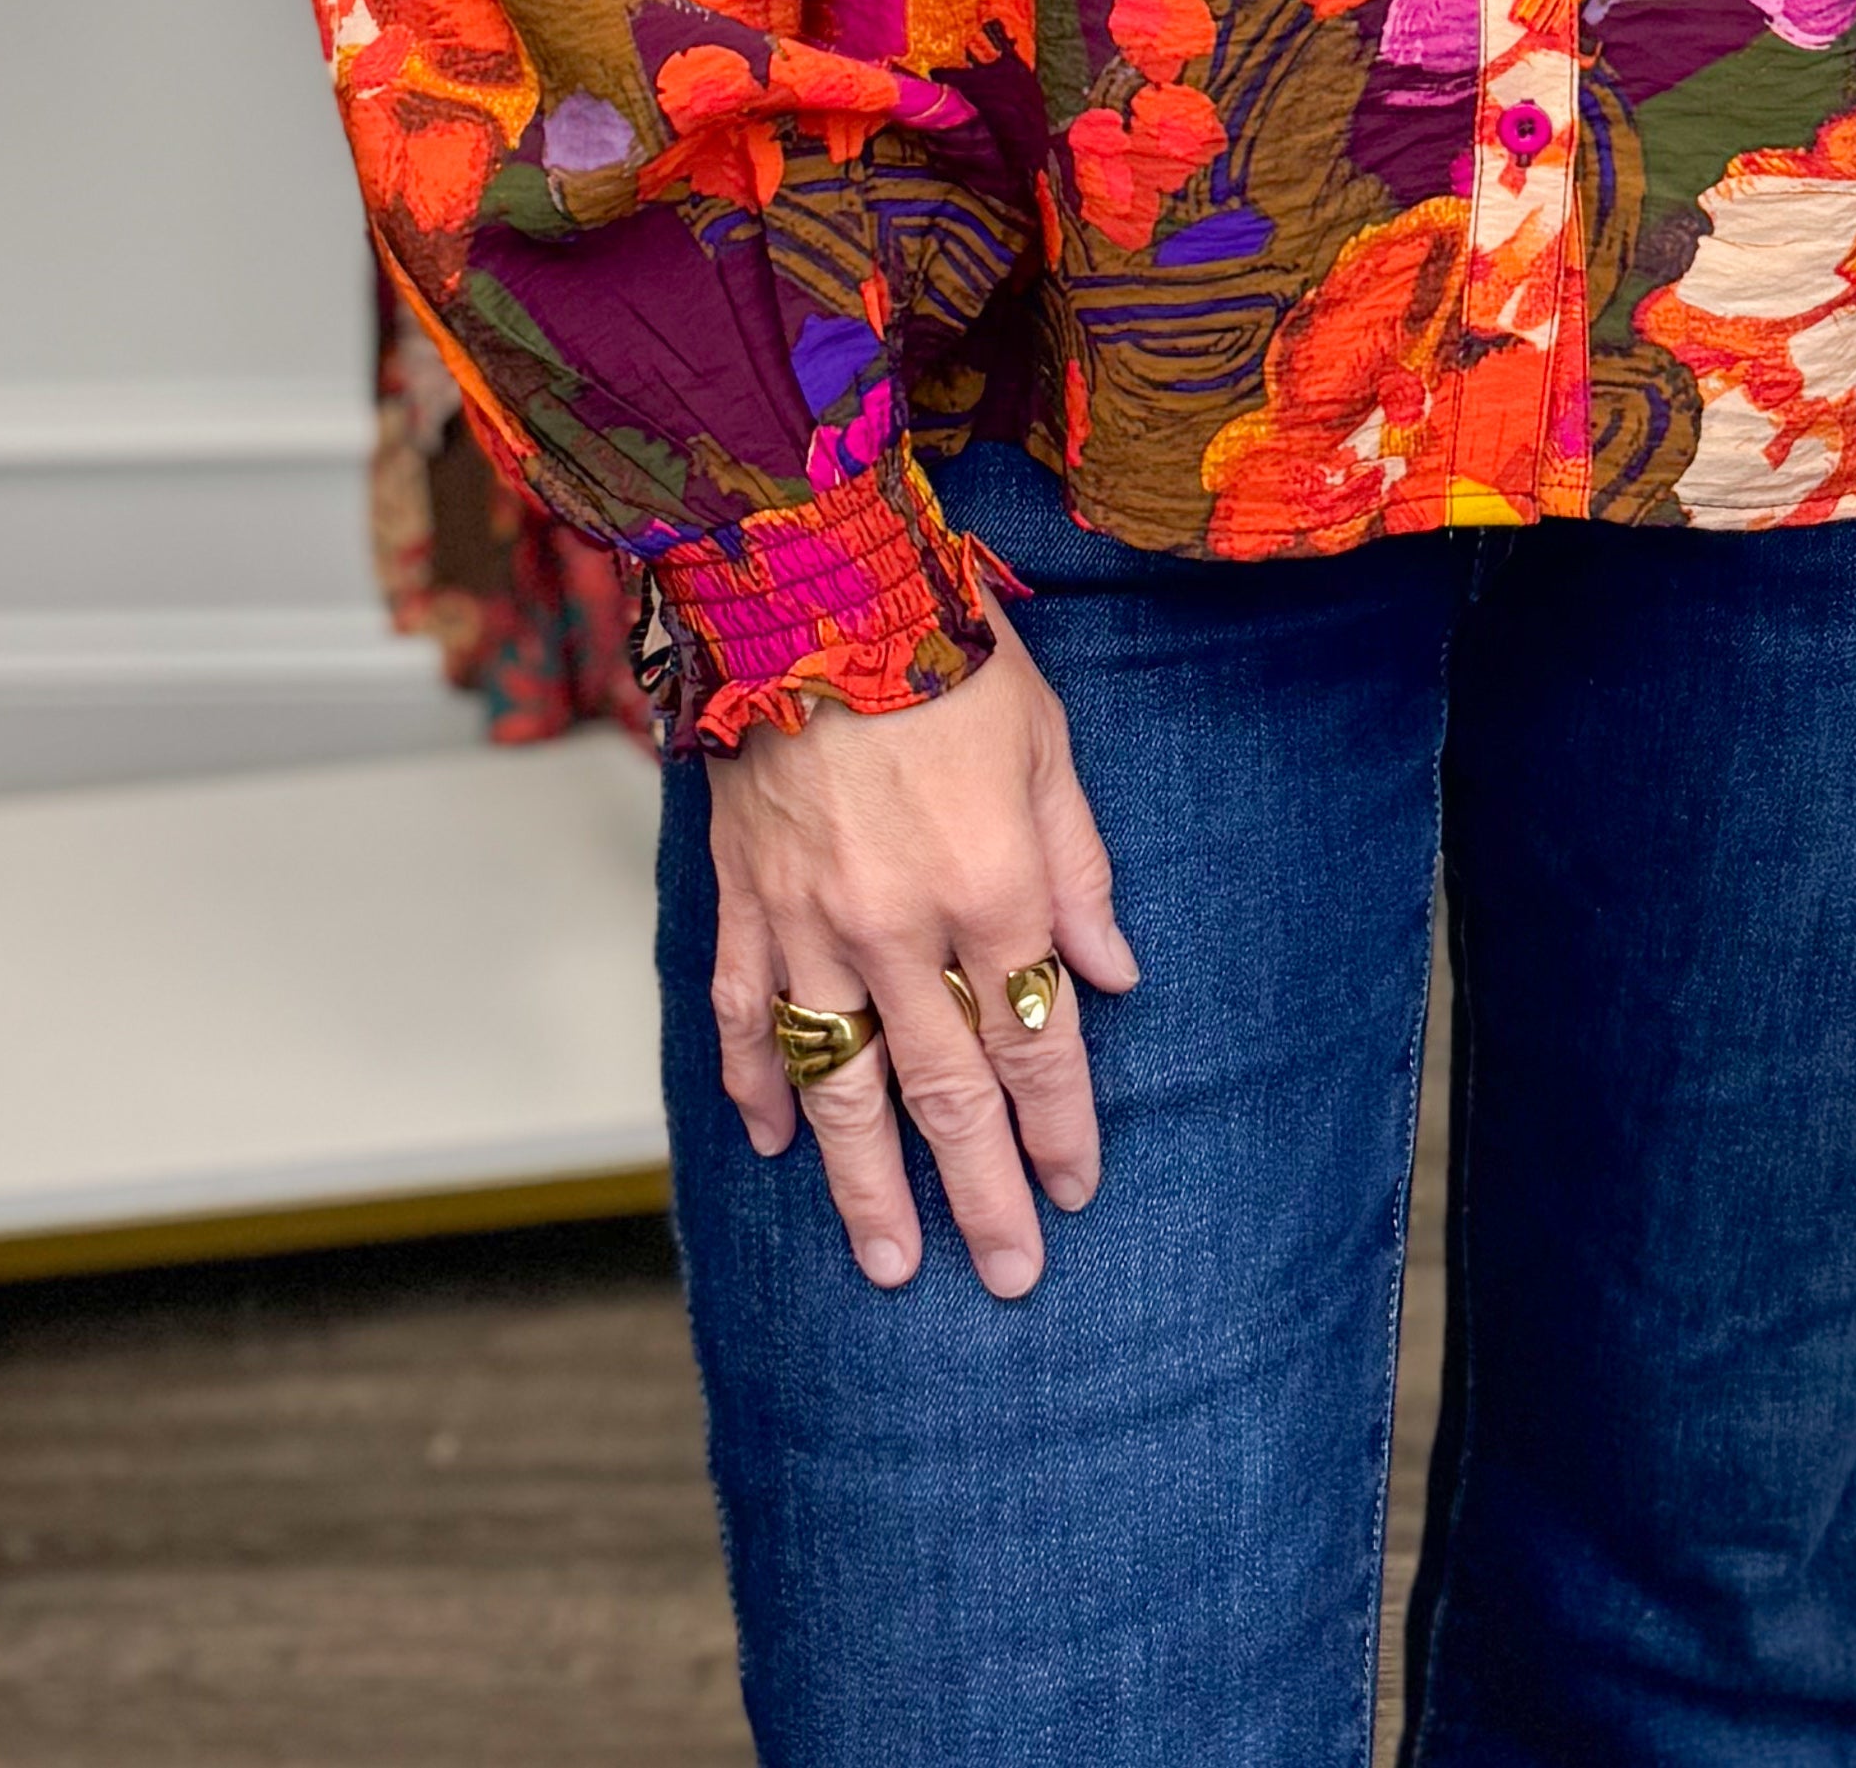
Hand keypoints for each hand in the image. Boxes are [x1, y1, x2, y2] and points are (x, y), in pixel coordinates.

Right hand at [703, 603, 1138, 1296]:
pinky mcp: (744, 900)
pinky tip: (771, 1147)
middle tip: (1007, 1274)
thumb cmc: (944, 649)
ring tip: (891, 1262)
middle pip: (946, 1089)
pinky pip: (742, 1016)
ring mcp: (809, 922)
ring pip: (839, 1083)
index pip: (1036, 1041)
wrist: (812, 581)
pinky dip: (755, 1087)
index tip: (1076, 1191)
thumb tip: (1114, 976)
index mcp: (992, 885)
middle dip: (981, 1192)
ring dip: (867, 1183)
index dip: (1060, 1125)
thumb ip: (1078, 871)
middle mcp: (900, 926)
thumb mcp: (1047, 746)